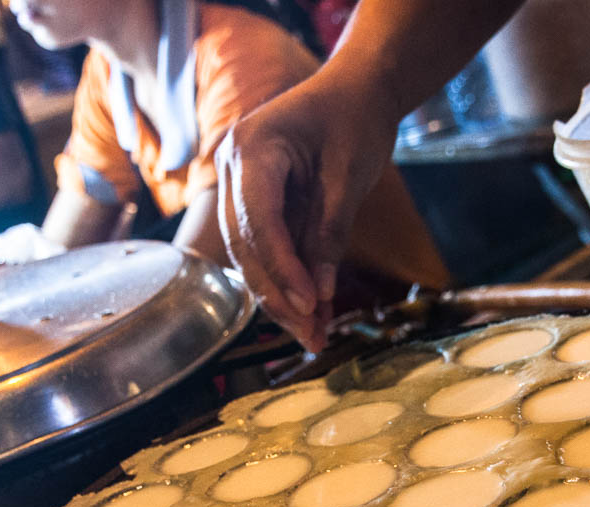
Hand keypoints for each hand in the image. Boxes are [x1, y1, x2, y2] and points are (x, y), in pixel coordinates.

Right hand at [215, 75, 399, 351]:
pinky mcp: (254, 202)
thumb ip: (330, 233)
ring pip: (250, 255)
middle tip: (312, 335)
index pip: (258, 221)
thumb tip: (321, 294)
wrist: (357, 88)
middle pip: (246, 245)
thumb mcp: (349, 176)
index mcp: (252, 148)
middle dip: (279, 294)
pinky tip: (311, 314)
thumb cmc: (356, 117)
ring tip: (314, 336)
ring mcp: (238, 185)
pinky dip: (288, 279)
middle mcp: (232, 167)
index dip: (282, 268)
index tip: (311, 304)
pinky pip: (265, 248)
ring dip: (281, 297)